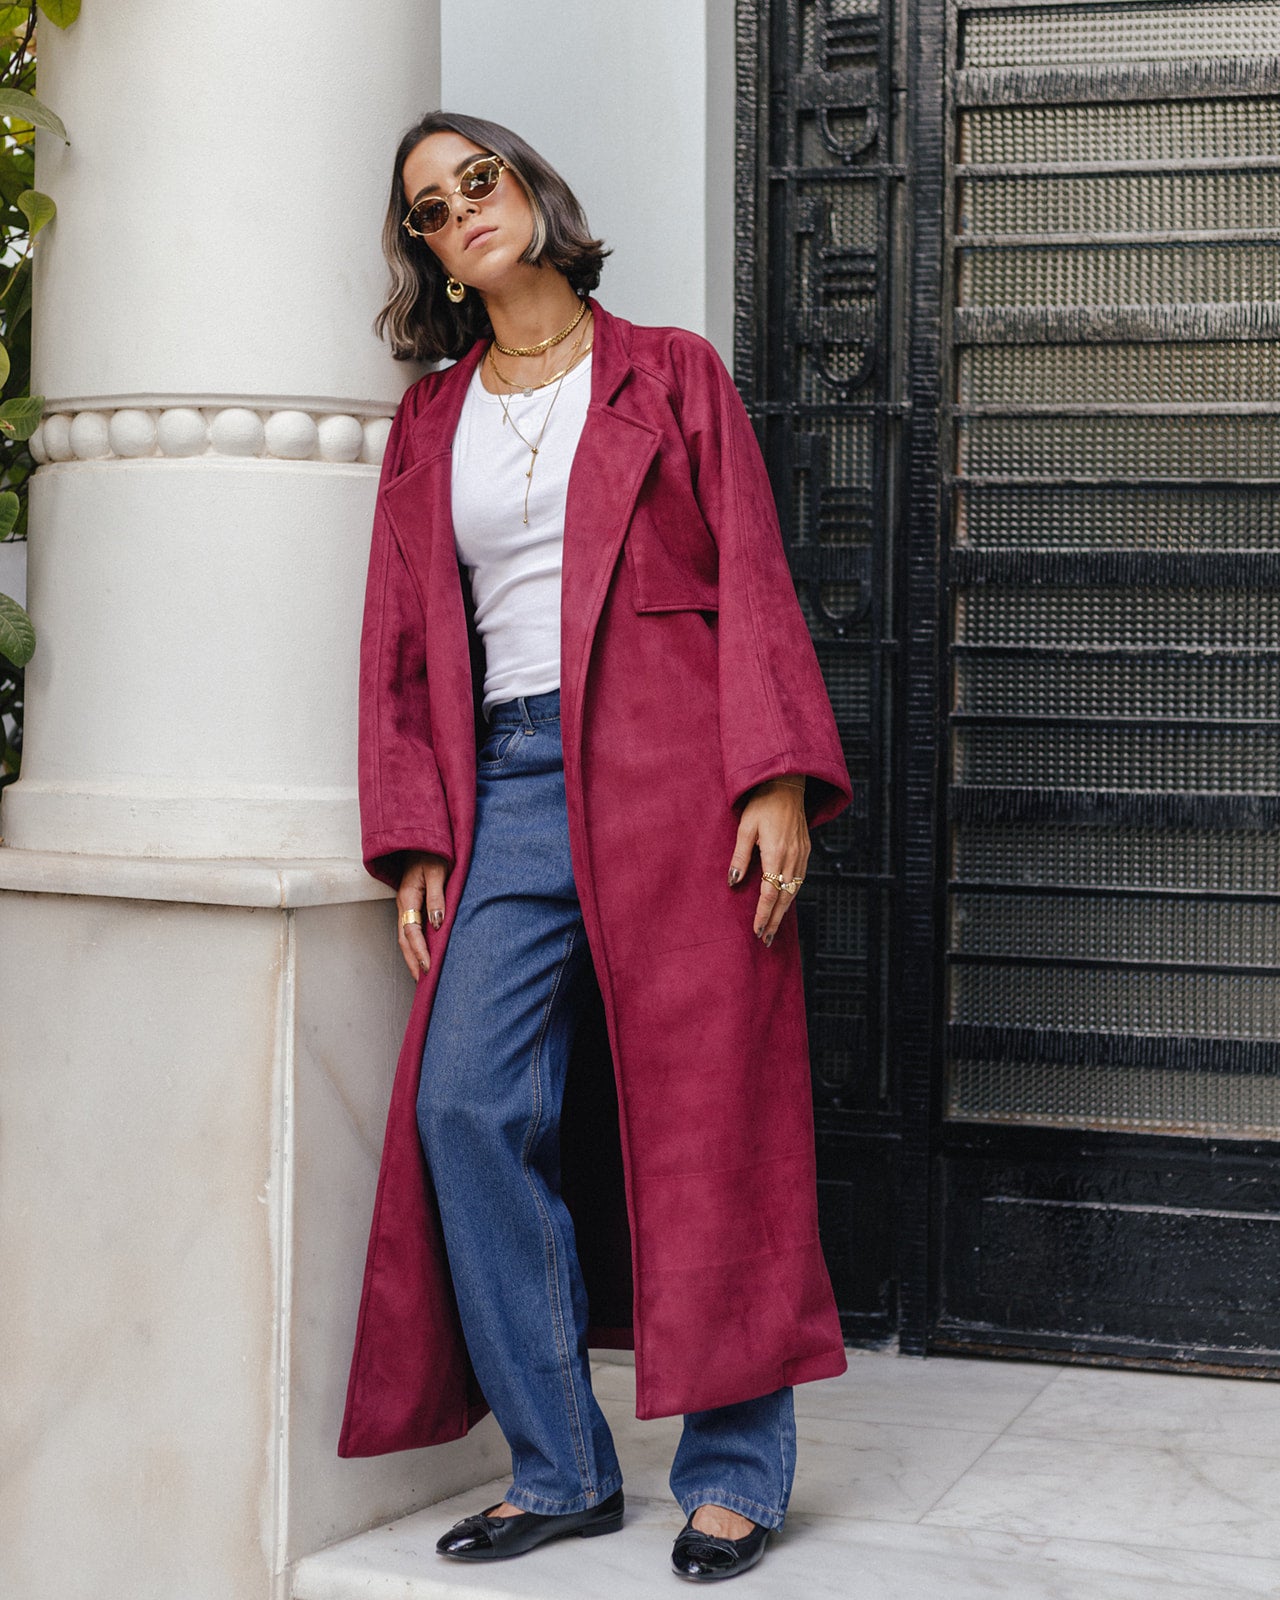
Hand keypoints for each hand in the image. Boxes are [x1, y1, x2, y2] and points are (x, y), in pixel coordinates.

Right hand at [396, 851, 449, 977]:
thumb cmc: (431, 854)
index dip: (419, 951)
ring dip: (411, 956)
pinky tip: (422, 954)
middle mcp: (403, 904)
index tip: (428, 967)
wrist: (420, 840)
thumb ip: (437, 897)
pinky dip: (414, 945)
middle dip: (412, 960)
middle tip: (423, 981)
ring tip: (421, 975)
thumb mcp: (437, 872)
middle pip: (404, 939)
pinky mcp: (411, 904)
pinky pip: (410, 929)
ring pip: (405, 936)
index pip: (411, 931)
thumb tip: (437, 924)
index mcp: (408, 897)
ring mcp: (405, 905)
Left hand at [727, 776, 808, 946]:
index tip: (757, 930)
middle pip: (784, 898)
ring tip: (774, 927)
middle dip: (775, 920)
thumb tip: (733, 882)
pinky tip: (785, 903)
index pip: (769, 893)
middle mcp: (792, 857)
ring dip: (784, 911)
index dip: (763, 914)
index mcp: (776, 853)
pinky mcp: (805, 851)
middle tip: (767, 940)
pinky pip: (800, 879)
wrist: (787, 785)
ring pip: (794, 891)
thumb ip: (740, 856)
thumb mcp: (745, 828)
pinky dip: (792, 895)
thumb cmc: (762, 804)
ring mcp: (802, 855)